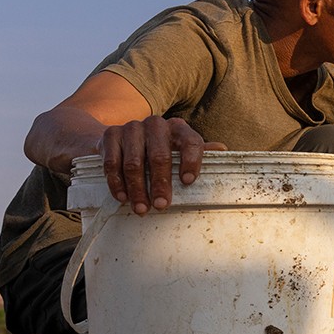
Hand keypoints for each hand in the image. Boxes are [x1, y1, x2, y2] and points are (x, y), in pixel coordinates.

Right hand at [98, 116, 225, 214]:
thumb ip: (199, 151)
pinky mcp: (111, 134)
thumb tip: (223, 149)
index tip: (188, 182)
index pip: (191, 141)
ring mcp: (132, 128)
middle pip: (159, 156)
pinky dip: (117, 183)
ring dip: (138, 189)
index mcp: (178, 128)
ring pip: (134, 162)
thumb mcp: (179, 148)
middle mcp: (156, 124)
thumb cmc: (158, 148)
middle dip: (160, 184)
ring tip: (142, 209)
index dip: (191, 161)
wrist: (121, 137)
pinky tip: (123, 197)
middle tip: (162, 205)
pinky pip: (113, 162)